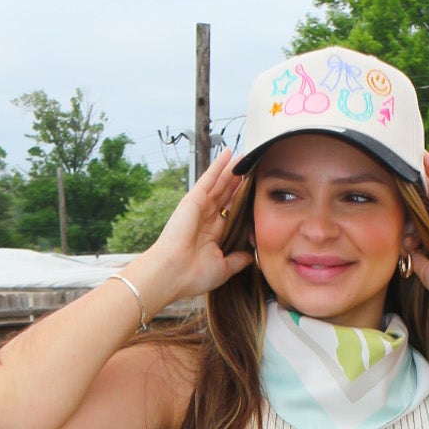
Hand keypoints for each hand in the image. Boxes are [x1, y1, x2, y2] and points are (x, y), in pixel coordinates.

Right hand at [132, 149, 253, 306]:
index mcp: (213, 234)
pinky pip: (209, 178)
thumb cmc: (194, 275)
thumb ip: (238, 260)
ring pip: (219, 183)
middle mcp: (206, 218)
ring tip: (243, 157)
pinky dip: (218, 165)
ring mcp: (200, 207)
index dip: (241, 202)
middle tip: (251, 169)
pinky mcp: (194, 199)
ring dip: (230, 170)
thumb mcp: (223, 268)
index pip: (230, 212)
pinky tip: (228, 153)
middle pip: (226, 195)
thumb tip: (251, 256)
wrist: (174, 272)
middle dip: (237, 182)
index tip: (253, 193)